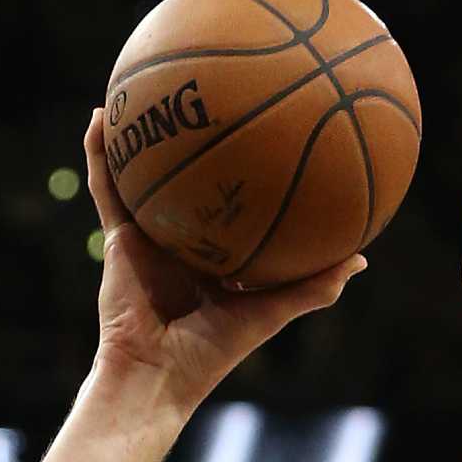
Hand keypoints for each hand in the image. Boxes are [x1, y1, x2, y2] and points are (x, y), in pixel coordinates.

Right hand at [82, 112, 365, 413]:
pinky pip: (107, 186)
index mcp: (220, 261)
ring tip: (146, 88)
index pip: (237, 211)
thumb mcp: (270, 313)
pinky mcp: (119, 237)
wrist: (157, 374)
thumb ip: (312, 288)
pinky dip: (100, 152)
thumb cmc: (213, 353)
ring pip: (144, 176)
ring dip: (141, 135)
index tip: (268, 137)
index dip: (250, 178)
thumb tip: (361, 258)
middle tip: (212, 96)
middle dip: (199, 143)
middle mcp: (185, 244)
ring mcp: (150, 238)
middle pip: (194, 183)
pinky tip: (100, 114)